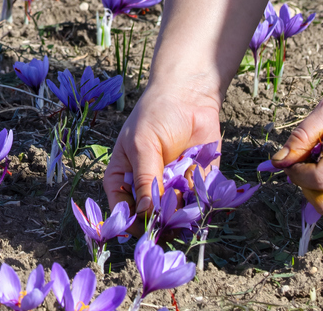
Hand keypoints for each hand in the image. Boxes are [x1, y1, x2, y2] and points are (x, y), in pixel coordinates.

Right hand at [103, 80, 222, 216]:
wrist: (190, 97)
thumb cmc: (156, 115)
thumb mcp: (143, 146)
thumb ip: (145, 179)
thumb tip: (144, 213)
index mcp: (124, 179)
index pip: (122, 211)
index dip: (132, 222)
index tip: (146, 226)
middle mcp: (147, 189)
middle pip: (150, 218)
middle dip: (162, 218)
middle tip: (172, 209)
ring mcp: (171, 189)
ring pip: (175, 215)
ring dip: (183, 209)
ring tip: (185, 182)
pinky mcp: (195, 185)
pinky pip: (197, 203)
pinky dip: (200, 197)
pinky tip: (198, 176)